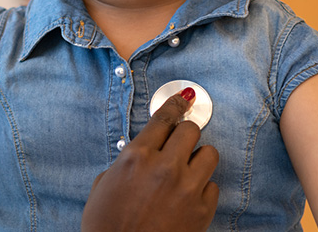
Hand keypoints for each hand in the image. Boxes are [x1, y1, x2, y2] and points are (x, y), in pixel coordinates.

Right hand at [81, 89, 219, 231]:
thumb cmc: (106, 225)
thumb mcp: (104, 185)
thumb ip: (125, 163)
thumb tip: (138, 154)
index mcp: (136, 157)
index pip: (163, 118)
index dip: (175, 105)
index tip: (183, 99)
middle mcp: (164, 167)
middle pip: (190, 131)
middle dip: (185, 134)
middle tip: (180, 142)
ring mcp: (187, 188)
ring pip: (210, 154)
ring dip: (198, 158)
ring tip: (187, 169)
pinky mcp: (202, 210)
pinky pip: (213, 186)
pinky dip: (202, 188)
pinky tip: (188, 196)